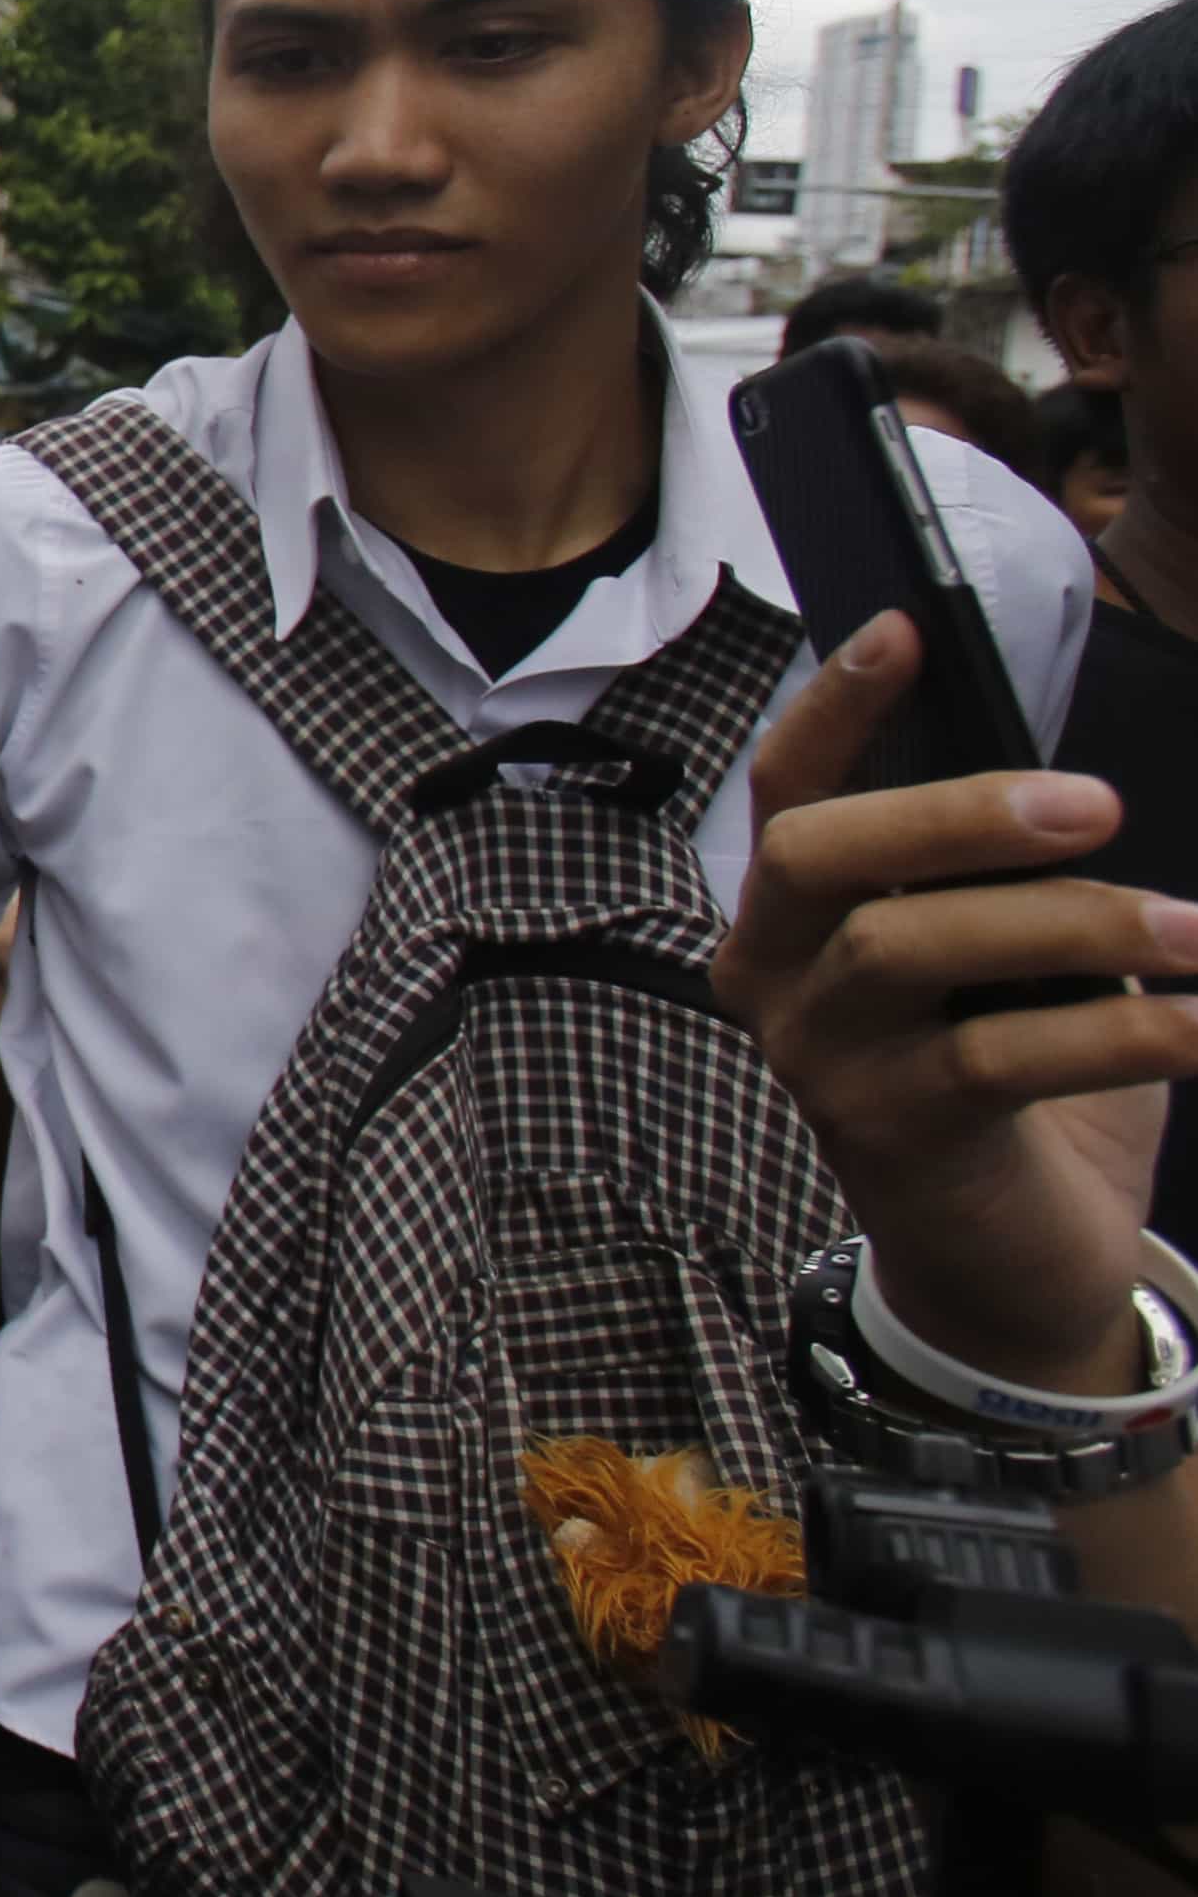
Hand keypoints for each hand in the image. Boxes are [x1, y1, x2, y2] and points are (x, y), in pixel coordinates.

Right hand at [715, 611, 1197, 1395]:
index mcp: (790, 921)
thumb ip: (1003, 884)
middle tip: (1093, 805)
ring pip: (909, 949)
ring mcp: (814, 1060)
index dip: (837, 707)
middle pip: (816, 853)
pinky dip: (1123, 1030)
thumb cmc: (1016, 1083)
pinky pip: (1000, 1058)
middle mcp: (772, 981)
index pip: (786, 790)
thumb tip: (1068, 797)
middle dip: (951, 812)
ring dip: (1071, 924)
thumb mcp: (1003, 963)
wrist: (1010, 1267)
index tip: (906, 628)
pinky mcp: (885, 1136)